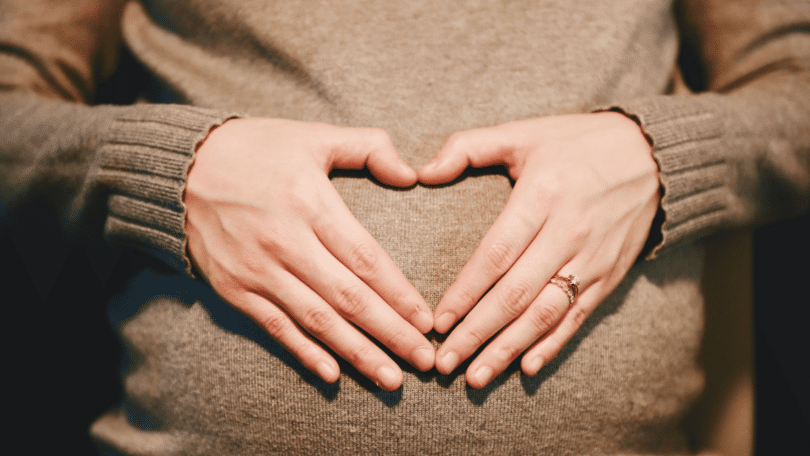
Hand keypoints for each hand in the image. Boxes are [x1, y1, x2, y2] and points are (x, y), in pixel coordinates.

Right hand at [185, 118, 434, 390]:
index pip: (366, 259)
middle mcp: (284, 242)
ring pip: (317, 321)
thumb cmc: (256, 148)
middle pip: (348, 299)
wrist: (180, 167)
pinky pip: (275, 328)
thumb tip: (412, 174)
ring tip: (391, 378)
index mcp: (309, 203)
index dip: (400, 295)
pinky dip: (304, 353)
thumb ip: (368, 147)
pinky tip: (333, 375)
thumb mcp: (314, 135)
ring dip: (357, 353)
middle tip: (424, 362)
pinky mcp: (234, 289)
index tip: (428, 321)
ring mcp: (257, 270)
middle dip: (391, 333)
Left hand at [418, 112, 659, 387]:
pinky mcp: (610, 275)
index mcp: (542, 196)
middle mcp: (569, 232)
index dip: (465, 292)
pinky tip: (527, 367)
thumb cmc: (576, 143)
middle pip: (516, 294)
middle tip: (445, 363)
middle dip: (477, 333)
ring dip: (509, 349)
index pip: (496, 254)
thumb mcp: (522, 132)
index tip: (437, 321)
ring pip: (545, 314)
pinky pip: (578, 317)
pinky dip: (553, 345)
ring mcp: (592, 259)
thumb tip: (420, 172)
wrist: (653, 155)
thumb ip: (468, 148)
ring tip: (476, 377)